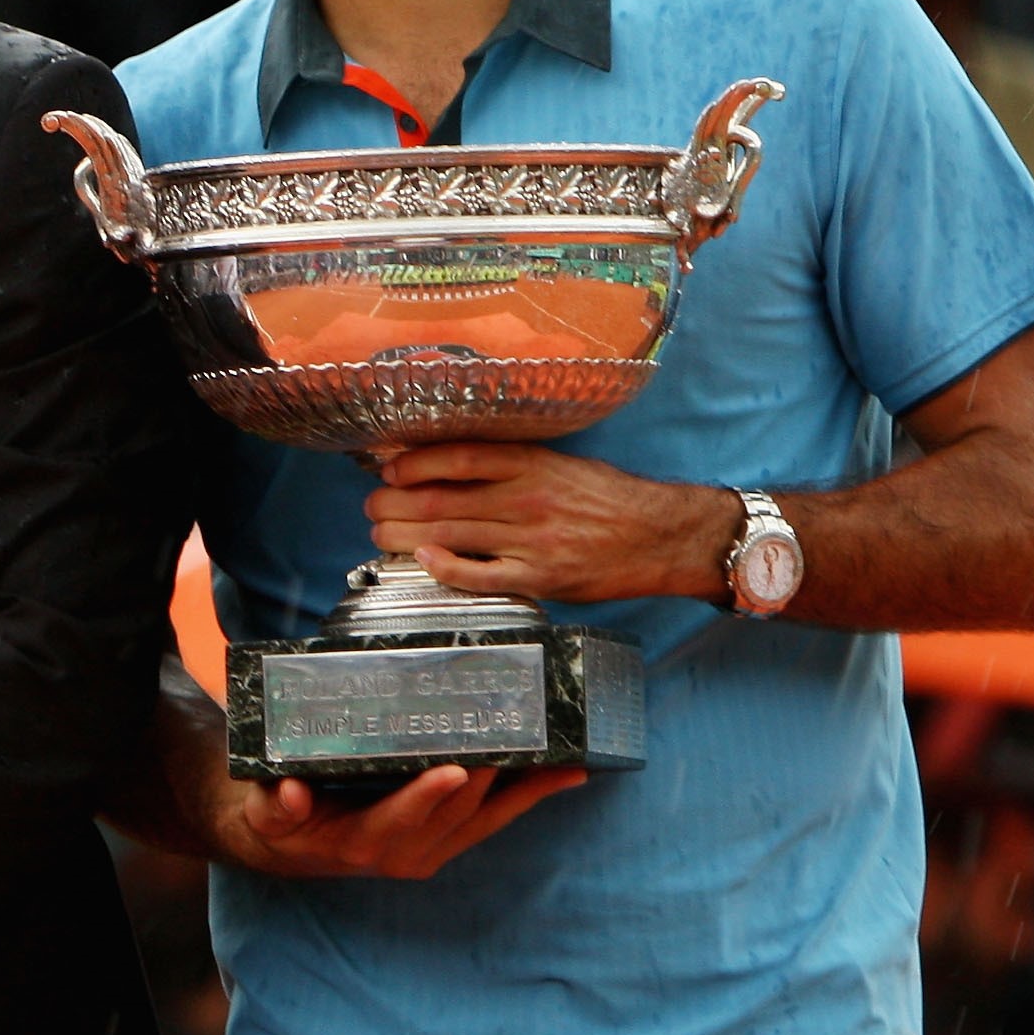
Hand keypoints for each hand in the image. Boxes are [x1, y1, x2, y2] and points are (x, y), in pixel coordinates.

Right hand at [207, 762, 584, 879]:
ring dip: (525, 789)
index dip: (426, 796)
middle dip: (489, 774)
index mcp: (361, 842)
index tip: (453, 770)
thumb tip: (290, 793)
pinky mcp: (448, 841)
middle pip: (456, 812)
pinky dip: (530, 797)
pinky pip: (495, 820)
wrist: (292, 849)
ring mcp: (433, 850)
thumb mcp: (266, 812)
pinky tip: (567, 774)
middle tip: (516, 731)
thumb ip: (276, 805)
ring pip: (487, 818)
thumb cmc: (280, 820)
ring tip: (563, 756)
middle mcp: (406, 854)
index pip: (400, 818)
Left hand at [366, 444, 733, 604]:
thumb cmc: (605, 498)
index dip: (413, 462)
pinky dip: (445, 567)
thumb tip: (446, 461)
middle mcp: (527, 499)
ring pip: (451, 535)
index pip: (459, 456)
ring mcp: (532, 541)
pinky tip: (421, 560)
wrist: (660, 536)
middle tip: (372, 506)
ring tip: (380, 533)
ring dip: (404, 535)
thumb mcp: (559, 464)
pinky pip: (481, 576)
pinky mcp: (540, 578)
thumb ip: (508, 464)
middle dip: (395, 503)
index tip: (386, 467)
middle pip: (442, 499)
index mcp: (532, 464)